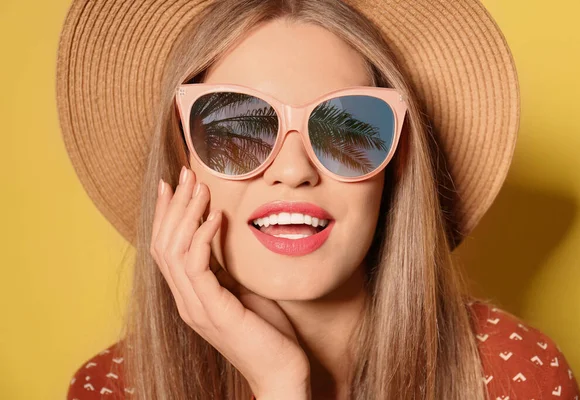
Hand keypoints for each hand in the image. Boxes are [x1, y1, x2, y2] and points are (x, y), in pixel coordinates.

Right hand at [151, 166, 310, 398]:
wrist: (282, 372)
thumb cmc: (267, 331)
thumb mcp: (243, 289)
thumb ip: (227, 266)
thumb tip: (224, 230)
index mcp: (191, 294)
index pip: (166, 248)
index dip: (166, 214)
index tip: (174, 183)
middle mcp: (185, 300)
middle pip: (163, 244)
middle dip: (174, 205)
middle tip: (185, 173)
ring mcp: (196, 307)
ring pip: (175, 251)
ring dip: (187, 214)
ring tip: (201, 187)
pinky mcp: (214, 312)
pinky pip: (197, 267)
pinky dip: (204, 237)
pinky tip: (217, 217)